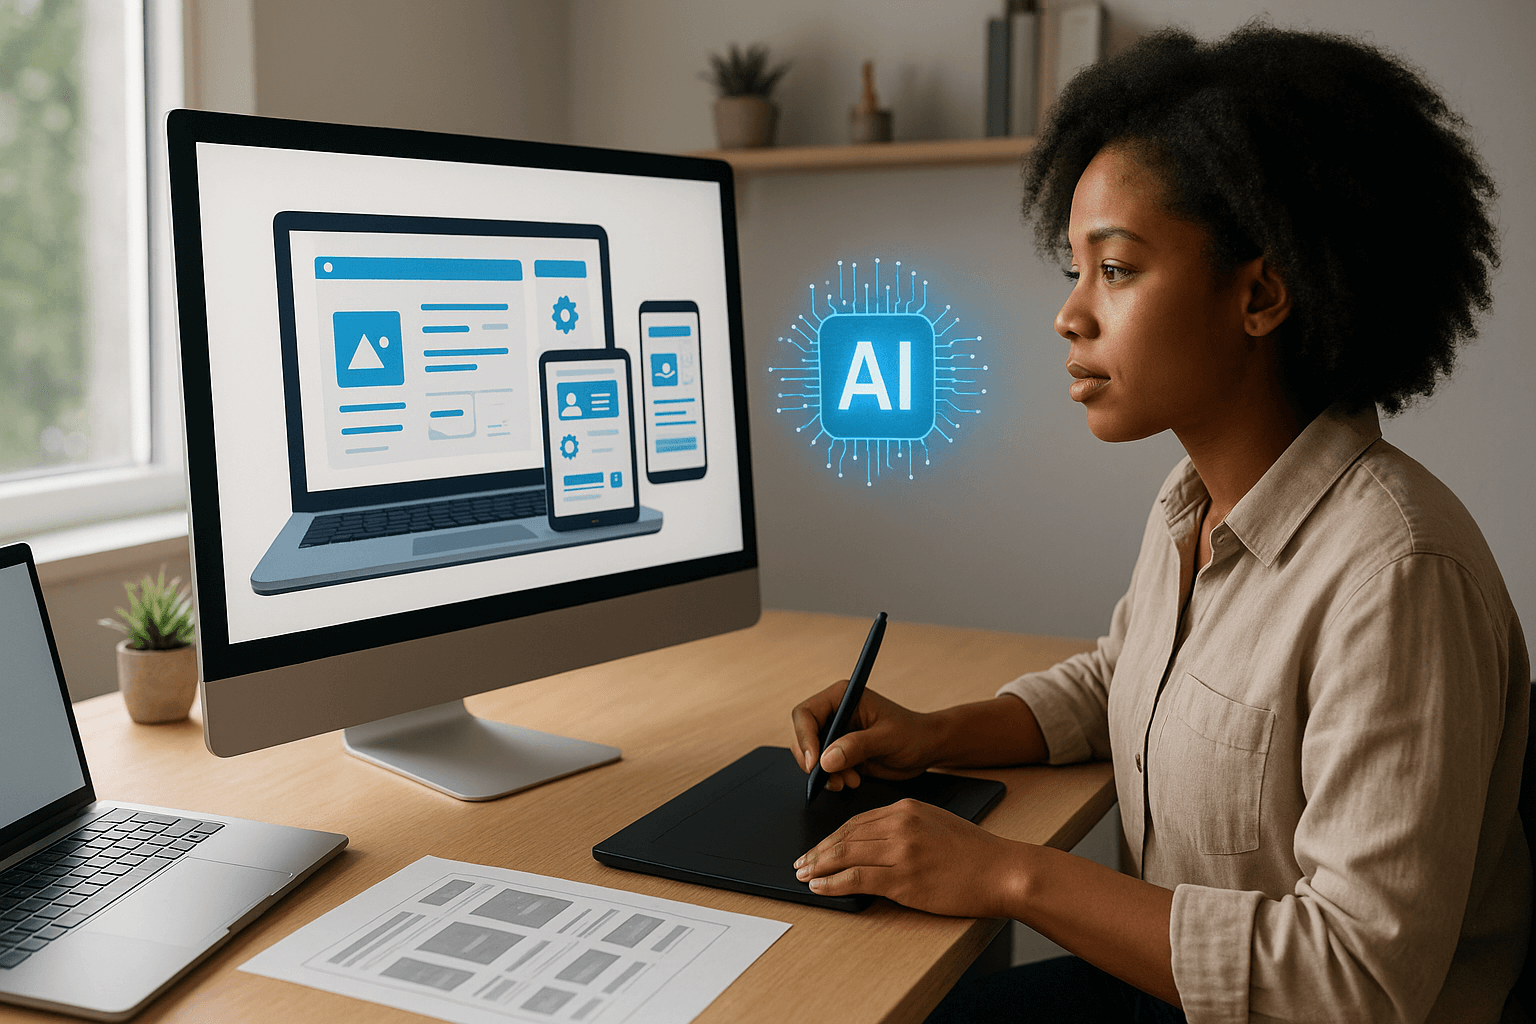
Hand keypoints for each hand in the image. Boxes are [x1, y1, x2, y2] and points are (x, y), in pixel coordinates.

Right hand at [791, 683, 934, 790]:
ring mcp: (836, 733)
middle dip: (814, 761)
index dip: (805, 738)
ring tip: (849, 781)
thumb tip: (825, 760)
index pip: (806, 713)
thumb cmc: (913, 734)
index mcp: (843, 696)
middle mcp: (835, 712)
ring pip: (811, 755)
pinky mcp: (840, 751)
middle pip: (803, 736)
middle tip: (833, 779)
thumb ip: (856, 747)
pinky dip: (832, 778)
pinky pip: (823, 767)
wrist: (927, 749)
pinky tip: (853, 781)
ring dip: (824, 773)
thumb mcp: (887, 739)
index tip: (815, 763)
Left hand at [793, 798, 1021, 917]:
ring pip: (846, 855)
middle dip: (819, 850)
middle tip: (801, 862)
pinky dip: (833, 883)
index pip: (857, 821)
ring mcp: (901, 851)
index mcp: (906, 808)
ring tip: (804, 875)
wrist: (1002, 870)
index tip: (818, 847)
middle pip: (846, 836)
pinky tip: (820, 887)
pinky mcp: (904, 878)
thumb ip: (904, 827)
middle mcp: (900, 824)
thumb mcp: (935, 824)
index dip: (832, 836)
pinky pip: (857, 879)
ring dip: (819, 866)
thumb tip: (872, 843)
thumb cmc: (974, 853)